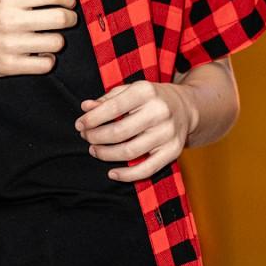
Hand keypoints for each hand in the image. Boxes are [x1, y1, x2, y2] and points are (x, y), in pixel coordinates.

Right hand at [0, 0, 76, 78]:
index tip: (69, 3)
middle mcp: (10, 20)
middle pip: (60, 19)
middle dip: (70, 18)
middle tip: (67, 19)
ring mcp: (10, 45)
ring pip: (56, 43)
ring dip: (58, 40)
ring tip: (48, 38)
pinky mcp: (9, 66)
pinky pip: (45, 65)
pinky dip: (48, 60)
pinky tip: (41, 54)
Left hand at [75, 81, 195, 182]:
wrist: (186, 107)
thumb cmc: (151, 98)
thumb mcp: (130, 90)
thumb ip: (107, 99)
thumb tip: (85, 108)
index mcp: (146, 92)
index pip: (112, 108)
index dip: (92, 119)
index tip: (80, 125)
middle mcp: (159, 112)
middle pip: (119, 132)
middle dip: (96, 137)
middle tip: (86, 138)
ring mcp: (168, 133)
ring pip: (129, 152)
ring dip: (106, 154)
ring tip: (95, 150)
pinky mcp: (173, 151)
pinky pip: (147, 169)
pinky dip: (127, 175)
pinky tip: (112, 173)